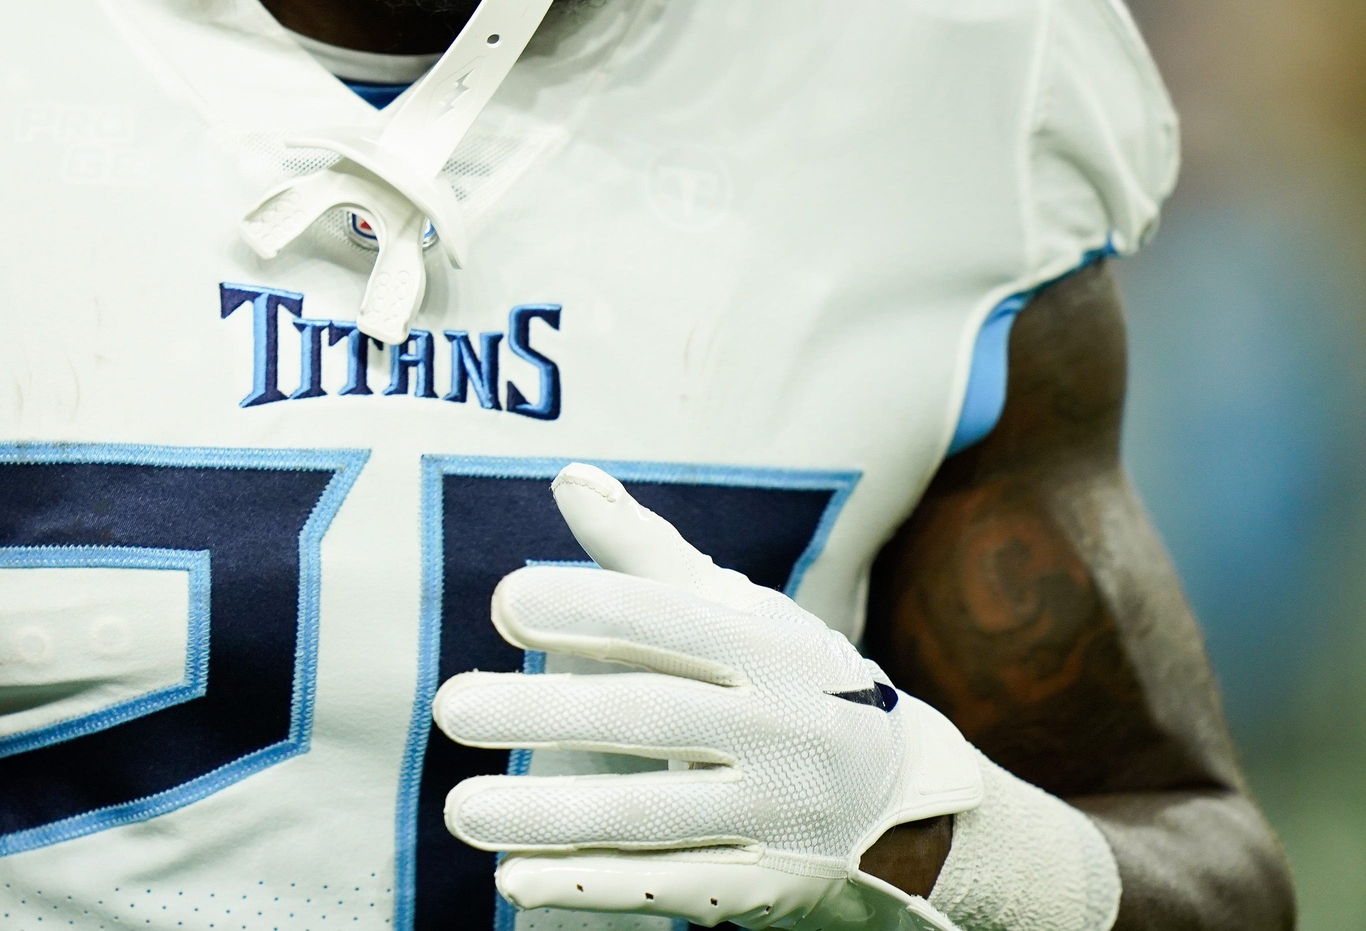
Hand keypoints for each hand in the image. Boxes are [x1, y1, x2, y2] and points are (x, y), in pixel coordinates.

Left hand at [431, 465, 983, 928]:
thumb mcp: (742, 610)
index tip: (506, 604)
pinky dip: (592, 887)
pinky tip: (515, 882)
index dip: (589, 609)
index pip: (666, 619)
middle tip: (450, 708)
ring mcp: (770, 811)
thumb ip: (646, 553)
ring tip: (461, 810)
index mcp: (761, 644)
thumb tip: (567, 479)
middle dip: (546, 713)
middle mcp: (772, 724)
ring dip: (550, 816)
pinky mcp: (761, 885)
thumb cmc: (796, 681)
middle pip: (647, 716)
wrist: (915, 804)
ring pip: (650, 814)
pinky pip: (668, 884)